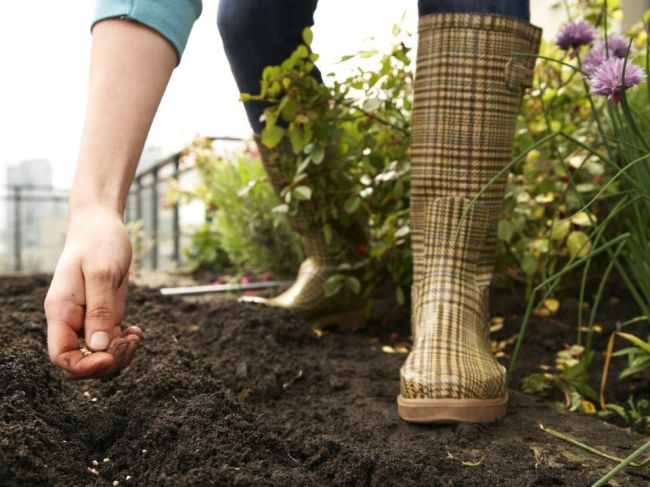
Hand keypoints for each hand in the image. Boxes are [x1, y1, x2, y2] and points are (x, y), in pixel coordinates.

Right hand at [45, 206, 141, 378]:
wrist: (101, 224)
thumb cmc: (99, 242)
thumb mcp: (102, 273)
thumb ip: (99, 310)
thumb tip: (98, 348)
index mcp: (61, 311)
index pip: (61, 356)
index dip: (84, 366)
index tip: (110, 355)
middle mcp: (71, 319)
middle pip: (81, 362)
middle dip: (108, 361)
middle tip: (130, 340)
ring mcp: (87, 318)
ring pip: (99, 355)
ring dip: (120, 354)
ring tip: (136, 335)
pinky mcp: (103, 314)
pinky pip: (110, 342)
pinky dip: (125, 343)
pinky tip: (136, 331)